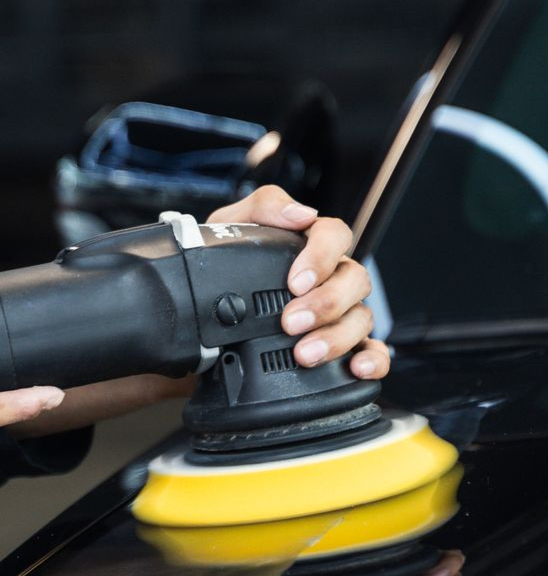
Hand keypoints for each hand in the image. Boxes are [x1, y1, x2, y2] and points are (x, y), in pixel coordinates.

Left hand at [206, 185, 389, 378]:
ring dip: (337, 337)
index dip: (322, 256)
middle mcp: (332, 277)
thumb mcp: (230, 226)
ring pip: (362, 318)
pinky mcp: (342, 344)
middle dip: (325, 303)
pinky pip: (372, 351)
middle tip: (291, 321)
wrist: (202, 310)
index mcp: (310, 245)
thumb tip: (301, 214)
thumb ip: (264, 207)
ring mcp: (340, 312)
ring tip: (304, 354)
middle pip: (354, 280)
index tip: (296, 281)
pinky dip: (372, 359)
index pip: (335, 236)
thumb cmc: (223, 263)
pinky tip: (357, 368)